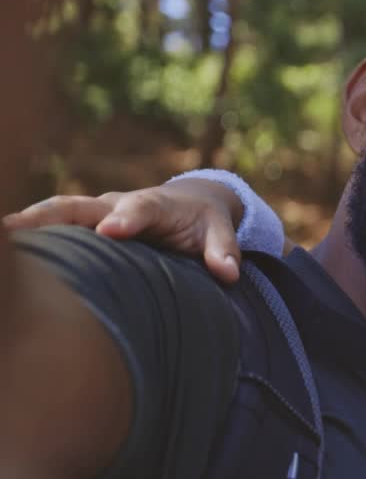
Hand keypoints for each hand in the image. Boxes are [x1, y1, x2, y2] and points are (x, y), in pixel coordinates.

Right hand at [3, 179, 244, 283]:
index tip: (111, 231)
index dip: (126, 218)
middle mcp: (116, 205)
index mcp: (154, 204)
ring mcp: (94, 214)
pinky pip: (54, 230)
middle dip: (49, 215)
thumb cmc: (202, 222)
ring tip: (2, 239)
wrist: (186, 205)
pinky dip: (31, 237)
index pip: (140, 207)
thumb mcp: (219, 230)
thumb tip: (228, 274)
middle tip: (16, 228)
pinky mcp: (83, 227)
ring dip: (28, 224)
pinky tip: (13, 259)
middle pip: (79, 206)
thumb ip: (223, 249)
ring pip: (57, 215)